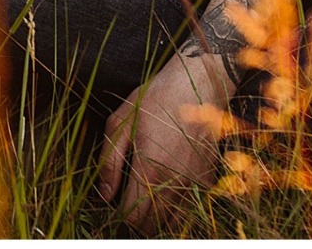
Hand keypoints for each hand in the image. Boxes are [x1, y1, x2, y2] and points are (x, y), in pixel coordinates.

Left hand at [95, 51, 233, 231]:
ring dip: (156, 221)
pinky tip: (164, 198)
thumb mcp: (120, 123)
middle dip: (137, 223)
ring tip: (144, 205)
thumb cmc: (154, 99)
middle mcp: (174, 182)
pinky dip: (175, 213)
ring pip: (172, 223)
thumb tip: (104, 195)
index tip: (114, 208)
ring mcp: (193, 183)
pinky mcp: (207, 180)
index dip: (120, 218)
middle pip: (152, 226)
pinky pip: (189, 210)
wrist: (197, 85)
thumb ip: (110, 163)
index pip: (133, 216)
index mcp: (149, 169)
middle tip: (127, 208)